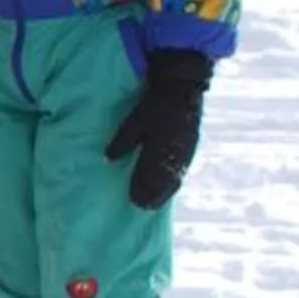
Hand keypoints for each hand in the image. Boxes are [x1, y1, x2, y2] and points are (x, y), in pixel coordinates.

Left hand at [105, 49, 211, 207]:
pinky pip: (181, 170)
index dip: (142, 188)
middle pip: (164, 179)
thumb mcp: (135, 121)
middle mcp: (176, 151)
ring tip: (151, 205)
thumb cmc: (154, 104)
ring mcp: (186, 150)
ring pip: (174, 177)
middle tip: (141, 208)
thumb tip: (107, 159)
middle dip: (152, 194)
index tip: (133, 202)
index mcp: (161, 144)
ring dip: (163, 192)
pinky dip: (173, 183)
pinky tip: (166, 190)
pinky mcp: (190, 147)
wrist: (182, 89)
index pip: (151, 173)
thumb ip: (122, 141)